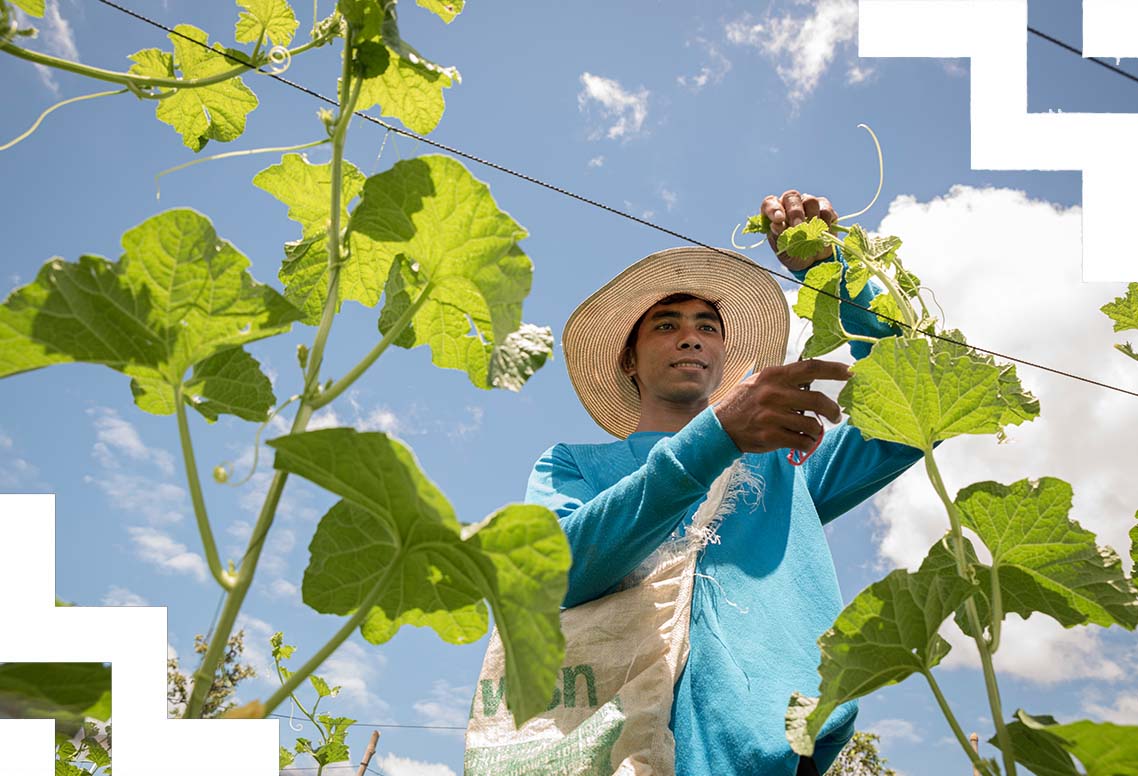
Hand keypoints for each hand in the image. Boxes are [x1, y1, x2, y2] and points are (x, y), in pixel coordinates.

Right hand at [713, 359, 850, 454]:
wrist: (720, 427)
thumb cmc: (744, 402)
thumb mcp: (760, 382)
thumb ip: (784, 379)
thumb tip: (814, 375)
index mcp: (774, 376)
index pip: (811, 367)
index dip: (834, 369)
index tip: (850, 372)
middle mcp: (774, 393)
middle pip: (818, 400)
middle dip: (833, 410)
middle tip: (836, 415)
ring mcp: (772, 416)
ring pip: (812, 425)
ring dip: (817, 431)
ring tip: (812, 432)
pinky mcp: (771, 436)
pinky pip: (802, 441)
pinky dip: (807, 443)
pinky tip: (801, 441)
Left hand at [762, 190, 837, 271]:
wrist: (811, 260)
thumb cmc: (792, 252)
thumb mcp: (782, 249)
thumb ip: (778, 236)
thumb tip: (775, 225)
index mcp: (775, 212)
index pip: (770, 202)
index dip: (773, 208)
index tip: (778, 219)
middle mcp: (790, 204)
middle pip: (792, 196)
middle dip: (795, 212)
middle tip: (798, 226)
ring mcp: (808, 204)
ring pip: (810, 201)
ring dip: (811, 217)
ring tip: (812, 234)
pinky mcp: (825, 208)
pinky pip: (826, 209)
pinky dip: (825, 222)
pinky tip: (823, 233)